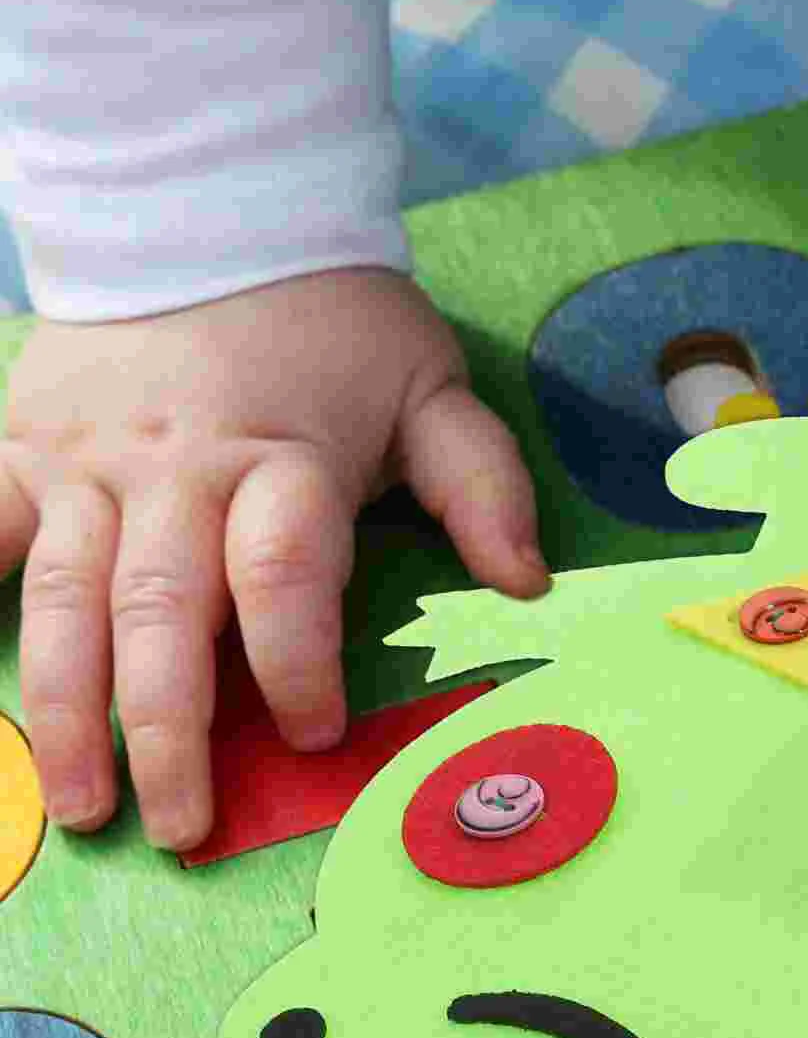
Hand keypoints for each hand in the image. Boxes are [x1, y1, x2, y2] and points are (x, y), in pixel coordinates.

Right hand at [0, 267, 547, 850]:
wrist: (210, 210)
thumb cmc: (336, 322)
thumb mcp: (432, 389)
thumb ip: (482, 485)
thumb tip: (528, 585)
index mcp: (284, 460)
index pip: (284, 577)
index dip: (297, 663)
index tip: (315, 734)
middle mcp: (177, 470)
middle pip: (164, 611)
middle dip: (168, 731)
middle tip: (182, 828)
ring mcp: (87, 462)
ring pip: (63, 598)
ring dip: (66, 712)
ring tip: (79, 809)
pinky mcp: (21, 446)